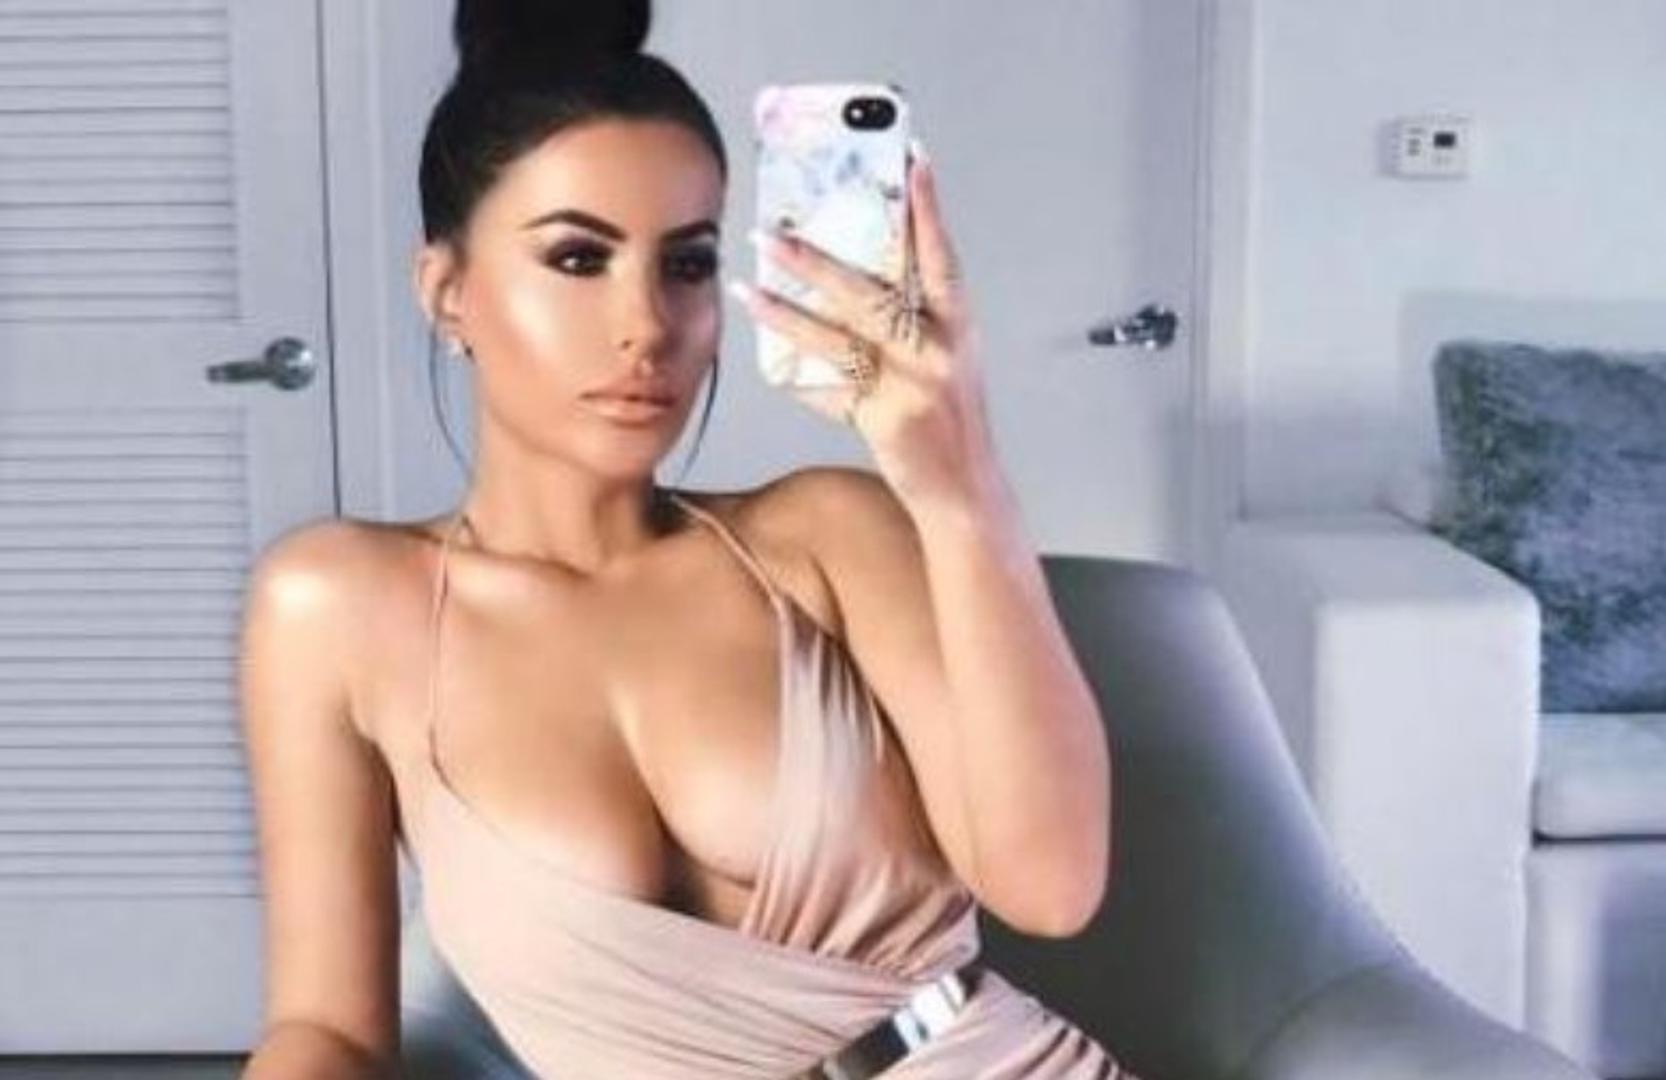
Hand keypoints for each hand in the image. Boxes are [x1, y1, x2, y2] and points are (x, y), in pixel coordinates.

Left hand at [725, 140, 1003, 514]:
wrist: (966, 492)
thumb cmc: (953, 423)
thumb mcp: (947, 361)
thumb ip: (914, 322)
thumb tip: (860, 276)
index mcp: (958, 329)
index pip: (942, 257)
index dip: (928, 208)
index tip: (913, 158)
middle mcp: (936, 352)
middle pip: (869, 293)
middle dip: (815, 259)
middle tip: (772, 230)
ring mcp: (909, 386)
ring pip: (837, 337)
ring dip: (787, 310)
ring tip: (749, 285)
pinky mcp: (883, 420)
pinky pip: (828, 391)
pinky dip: (797, 375)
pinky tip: (767, 357)